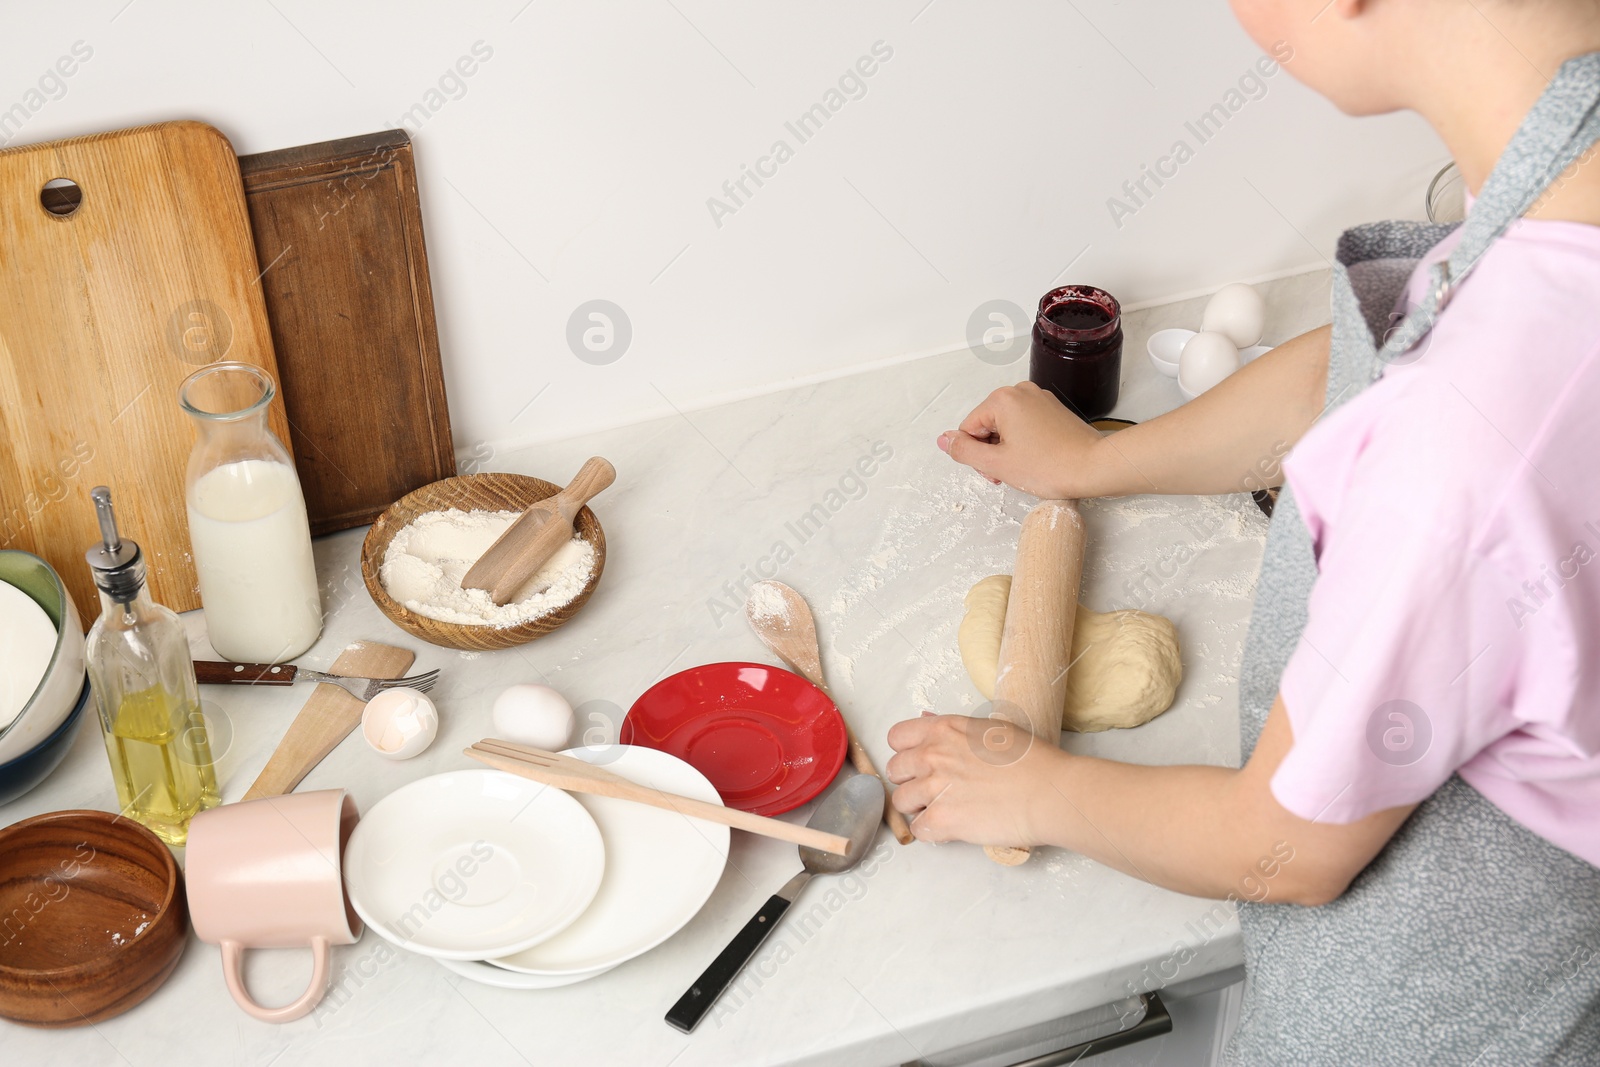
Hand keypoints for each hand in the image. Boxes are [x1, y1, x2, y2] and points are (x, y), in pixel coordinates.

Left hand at [885, 712, 1067, 846]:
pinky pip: (917, 830)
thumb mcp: (990, 728)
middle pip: (895, 771)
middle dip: (911, 780)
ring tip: (944, 809)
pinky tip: (950, 827)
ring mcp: (934, 789)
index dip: (906, 751)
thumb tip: (927, 721)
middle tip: (933, 788)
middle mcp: (932, 756)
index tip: (920, 762)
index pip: (897, 737)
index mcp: (943, 729)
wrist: (1049, 792)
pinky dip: (931, 832)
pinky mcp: (942, 821)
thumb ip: (953, 728)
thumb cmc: (1030, 760)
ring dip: (918, 807)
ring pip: (901, 802)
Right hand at [936, 382, 1105, 498]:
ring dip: (1008, 449)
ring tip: (1027, 466)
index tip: (997, 470)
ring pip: (1006, 426)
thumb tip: (944, 440)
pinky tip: (1038, 458)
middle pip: (987, 425)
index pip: (969, 429)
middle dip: (993, 451)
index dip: (977, 455)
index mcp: (1002, 399)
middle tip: (1011, 472)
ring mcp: (1039, 399)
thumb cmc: (1052, 466)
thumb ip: (964, 451)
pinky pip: (1026, 425)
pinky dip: (1026, 443)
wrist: (1094, 467)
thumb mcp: (997, 464)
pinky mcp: (1053, 410)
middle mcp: (1020, 392)